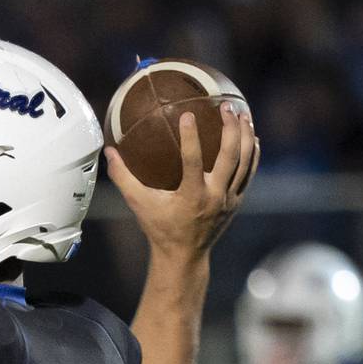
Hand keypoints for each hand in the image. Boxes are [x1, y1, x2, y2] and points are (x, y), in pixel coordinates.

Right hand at [106, 104, 258, 259]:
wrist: (184, 256)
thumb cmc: (160, 228)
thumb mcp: (139, 204)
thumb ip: (124, 177)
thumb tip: (109, 151)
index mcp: (191, 197)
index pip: (193, 161)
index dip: (191, 137)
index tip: (188, 114)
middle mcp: (214, 197)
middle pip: (229, 156)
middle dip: (230, 129)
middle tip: (226, 107)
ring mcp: (228, 200)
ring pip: (244, 162)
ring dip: (245, 136)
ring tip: (243, 114)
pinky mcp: (236, 202)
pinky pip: (249, 173)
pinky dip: (253, 154)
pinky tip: (251, 137)